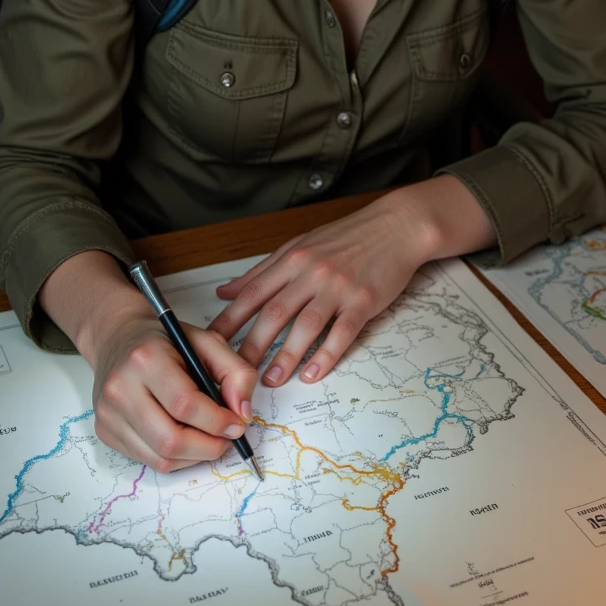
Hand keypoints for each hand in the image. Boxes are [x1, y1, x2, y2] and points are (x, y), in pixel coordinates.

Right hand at [88, 306, 257, 472]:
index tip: (238, 424)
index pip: (185, 404)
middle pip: (171, 440)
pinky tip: (186, 438)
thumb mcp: (206, 341)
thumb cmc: (165, 341)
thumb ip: (235, 371)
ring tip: (209, 438)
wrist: (119, 337)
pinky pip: (148, 460)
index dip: (217, 421)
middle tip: (227, 438)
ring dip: (195, 456)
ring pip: (161, 458)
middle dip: (209, 446)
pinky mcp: (105, 431)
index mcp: (145, 358)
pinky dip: (176, 457)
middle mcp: (120, 388)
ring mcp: (108, 413)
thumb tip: (243, 413)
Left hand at [207, 192, 441, 386]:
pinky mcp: (364, 301)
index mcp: (292, 259)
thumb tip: (224, 291)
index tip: (210, 343)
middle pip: (274, 313)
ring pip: (305, 326)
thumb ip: (262, 271)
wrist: (395, 226)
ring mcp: (338, 287)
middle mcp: (311, 273)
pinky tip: (313, 373)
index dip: (229, 320)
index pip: (252, 293)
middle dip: (252, 346)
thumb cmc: (347, 237)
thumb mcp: (299, 246)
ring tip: (272, 379)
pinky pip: (342, 332)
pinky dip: (326, 355)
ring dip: (286, 356)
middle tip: (236, 373)